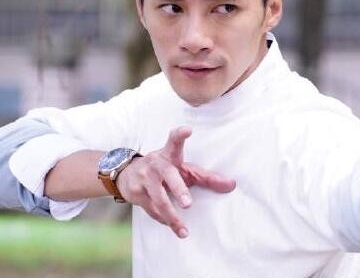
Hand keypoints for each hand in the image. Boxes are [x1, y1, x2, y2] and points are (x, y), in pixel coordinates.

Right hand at [115, 126, 235, 237]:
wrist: (127, 173)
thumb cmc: (165, 170)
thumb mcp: (183, 169)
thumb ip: (207, 177)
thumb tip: (232, 185)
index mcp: (170, 154)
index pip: (174, 141)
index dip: (180, 135)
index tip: (187, 130)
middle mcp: (156, 163)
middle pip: (169, 176)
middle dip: (179, 190)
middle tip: (188, 204)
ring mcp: (144, 178)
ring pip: (159, 199)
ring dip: (172, 217)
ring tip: (184, 231)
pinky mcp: (136, 193)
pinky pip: (152, 210)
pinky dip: (163, 219)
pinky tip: (171, 226)